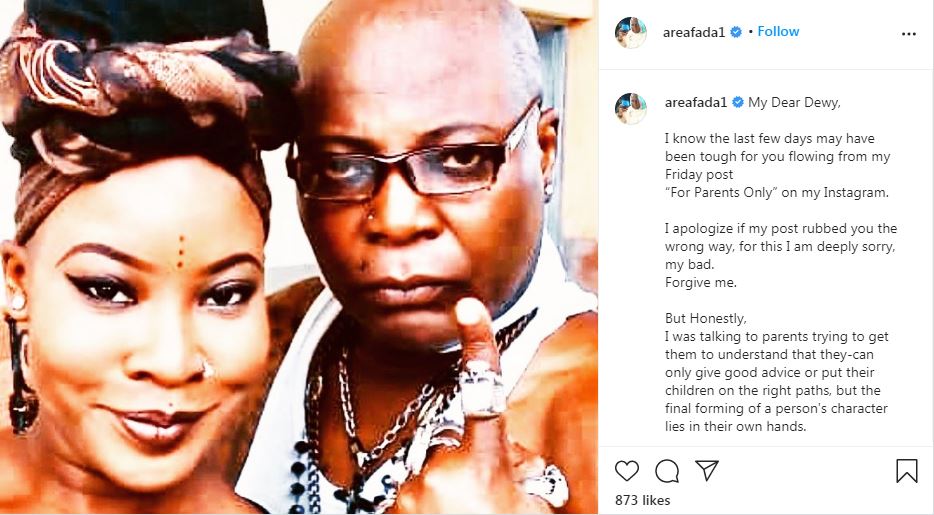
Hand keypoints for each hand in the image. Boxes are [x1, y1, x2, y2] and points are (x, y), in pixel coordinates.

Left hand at [390, 298, 551, 513]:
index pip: (483, 393)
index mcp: (481, 467)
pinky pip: (413, 494)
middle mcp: (439, 473)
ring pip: (434, 471)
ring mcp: (409, 494)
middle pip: (456, 442)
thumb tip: (513, 455)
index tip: (468, 308)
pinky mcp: (390, 512)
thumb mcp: (533, 506)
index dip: (478, 346)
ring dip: (450, 487)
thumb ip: (523, 471)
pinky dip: (428, 505)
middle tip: (492, 499)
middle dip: (472, 461)